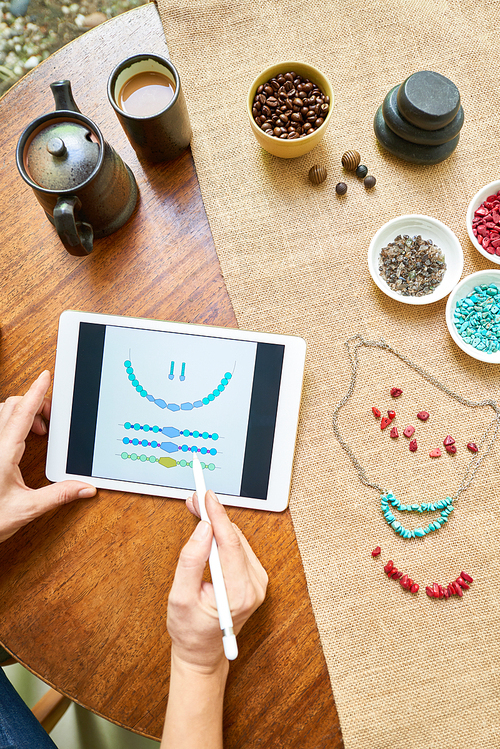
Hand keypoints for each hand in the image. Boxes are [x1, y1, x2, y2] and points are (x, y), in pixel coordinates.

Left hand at [0, 370, 95, 542]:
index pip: (21, 414)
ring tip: (41, 431)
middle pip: (12, 406)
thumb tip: (83, 488)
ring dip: (24, 413)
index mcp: (3, 454)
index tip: (45, 377)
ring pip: (4, 414)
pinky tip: (25, 441)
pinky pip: (0, 426)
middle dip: (35, 403)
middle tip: (52, 417)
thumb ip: (58, 496)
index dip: (36, 392)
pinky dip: (16, 423)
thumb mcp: (26, 509)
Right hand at [167, 491, 267, 671]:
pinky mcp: (254, 579)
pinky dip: (223, 537)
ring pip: (237, 540)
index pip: (230, 542)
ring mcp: (258, 582)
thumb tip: (202, 529)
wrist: (203, 654)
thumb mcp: (180, 597)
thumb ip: (191, 561)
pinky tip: (208, 530)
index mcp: (239, 592)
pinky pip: (238, 548)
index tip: (206, 495)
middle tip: (194, 499)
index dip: (217, 515)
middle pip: (234, 538)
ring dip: (217, 525)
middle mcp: (255, 586)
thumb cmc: (190, 631)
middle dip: (213, 516)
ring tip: (197, 510)